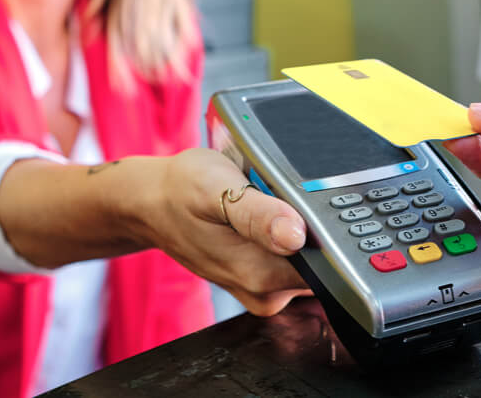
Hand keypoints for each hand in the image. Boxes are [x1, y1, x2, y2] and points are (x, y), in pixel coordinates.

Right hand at [139, 148, 310, 315]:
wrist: (152, 203)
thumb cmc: (179, 191)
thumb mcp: (216, 188)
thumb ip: (259, 214)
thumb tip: (295, 235)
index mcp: (260, 275)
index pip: (327, 266)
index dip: (328, 231)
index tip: (304, 202)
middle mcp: (265, 292)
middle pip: (323, 264)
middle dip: (312, 226)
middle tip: (276, 193)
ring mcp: (262, 289)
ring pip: (309, 261)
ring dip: (299, 228)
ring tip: (264, 200)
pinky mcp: (260, 281)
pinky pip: (292, 259)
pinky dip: (285, 234)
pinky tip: (263, 213)